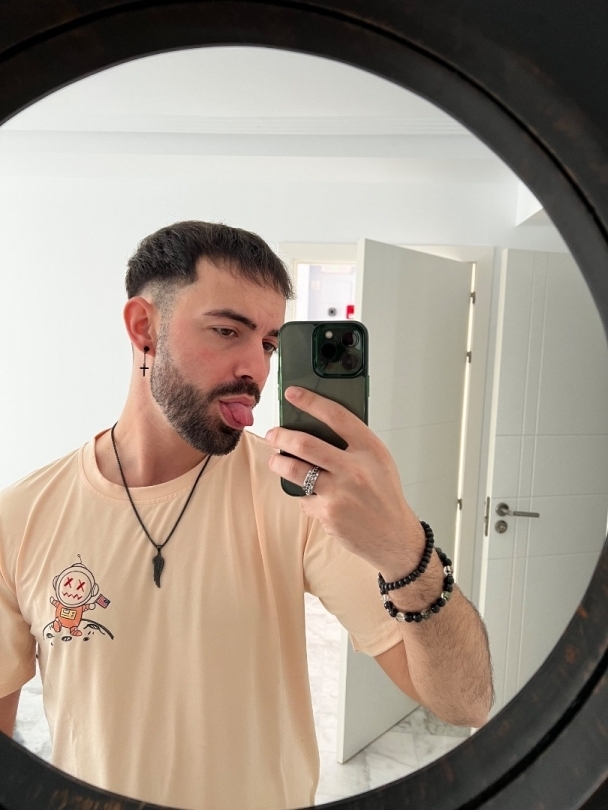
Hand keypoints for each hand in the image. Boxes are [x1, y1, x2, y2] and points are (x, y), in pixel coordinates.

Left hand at [266, 386, 424, 576]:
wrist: (394, 537)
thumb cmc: (384, 495)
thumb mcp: (378, 462)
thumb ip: (354, 445)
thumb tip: (316, 428)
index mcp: (370, 449)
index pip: (336, 416)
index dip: (311, 401)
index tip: (293, 393)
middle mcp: (355, 469)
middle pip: (305, 443)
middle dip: (281, 436)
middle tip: (272, 434)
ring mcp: (339, 493)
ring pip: (294, 470)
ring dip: (278, 463)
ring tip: (276, 460)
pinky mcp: (328, 514)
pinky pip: (304, 498)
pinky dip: (305, 496)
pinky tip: (316, 498)